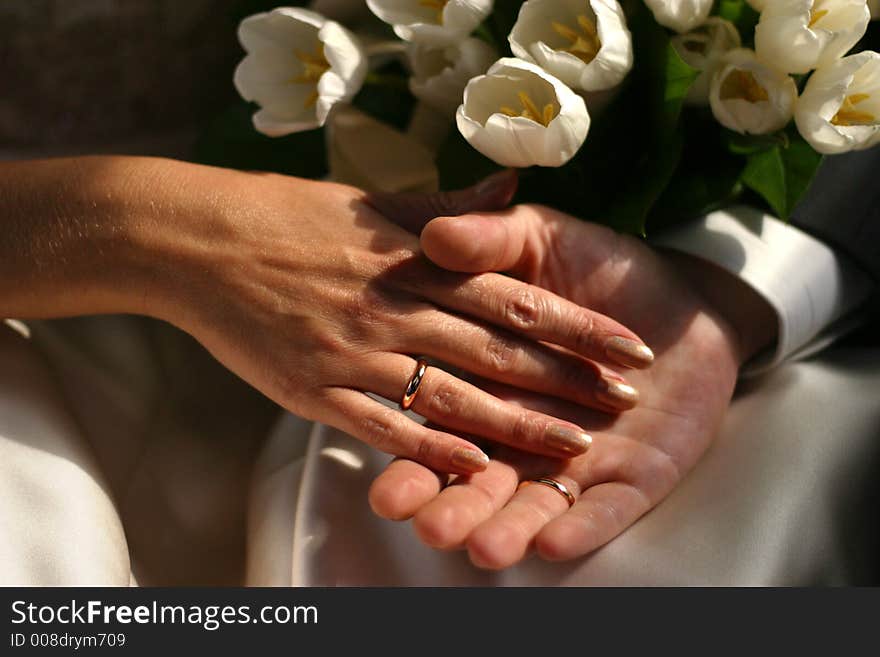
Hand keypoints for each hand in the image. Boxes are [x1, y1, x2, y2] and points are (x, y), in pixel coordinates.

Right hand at [1, 157, 652, 473]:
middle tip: (627, 401)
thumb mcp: (372, 200)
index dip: (579, 324)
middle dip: (568, 379)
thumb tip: (511, 191)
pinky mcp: (316, 390)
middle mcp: (394, 308)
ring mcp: (356, 353)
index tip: (631, 345)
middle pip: (498, 350)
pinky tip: (477, 469)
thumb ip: (448, 208)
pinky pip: (384, 426)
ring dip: (519, 424)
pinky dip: (433, 448)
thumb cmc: (287, 215)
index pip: (516, 296)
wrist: (196, 240)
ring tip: (576, 447)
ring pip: (454, 395)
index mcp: (413, 260)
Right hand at [369, 203, 776, 566]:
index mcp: (489, 375)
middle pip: (479, 469)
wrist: (688, 292)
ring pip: (533, 498)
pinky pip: (606, 507)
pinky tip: (555, 545)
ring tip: (483, 549)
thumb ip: (488, 239)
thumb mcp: (535, 237)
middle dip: (454, 502)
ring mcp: (579, 451)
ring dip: (508, 525)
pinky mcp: (633, 473)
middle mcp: (524, 421)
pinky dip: (584, 525)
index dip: (416, 453)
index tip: (385, 488)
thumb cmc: (602, 262)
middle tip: (426, 529)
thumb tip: (436, 235)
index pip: (445, 414)